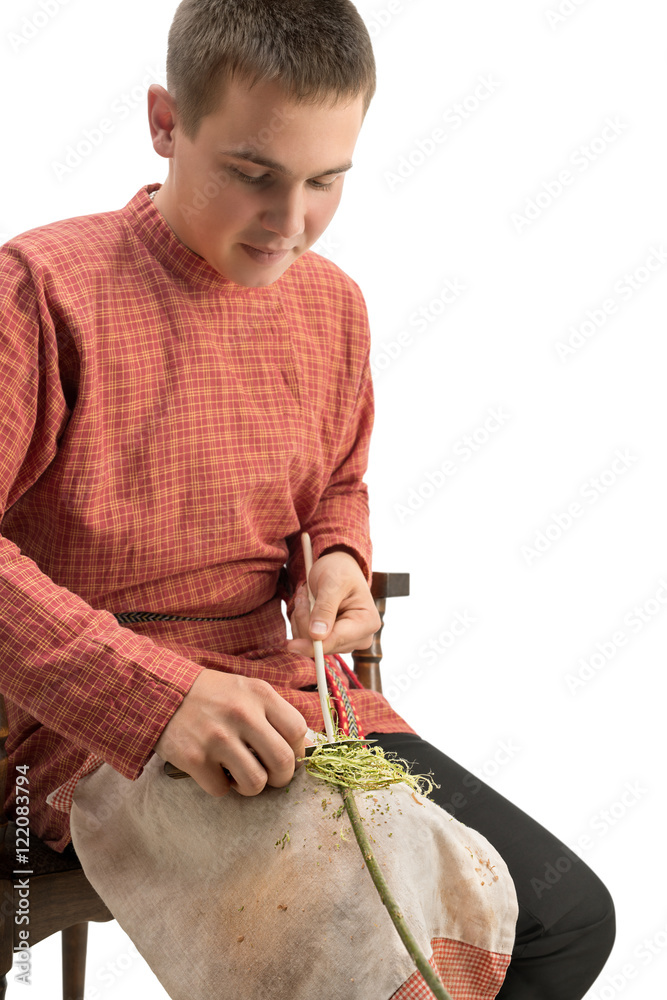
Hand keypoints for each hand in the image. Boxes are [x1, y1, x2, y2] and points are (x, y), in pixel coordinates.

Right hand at [154, 669, 310, 796]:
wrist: (161, 691)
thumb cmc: (211, 695)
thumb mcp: (247, 691)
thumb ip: (275, 714)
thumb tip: (307, 746)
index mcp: (259, 694)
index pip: (298, 731)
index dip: (298, 749)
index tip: (287, 753)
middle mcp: (241, 714)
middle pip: (283, 762)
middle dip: (280, 777)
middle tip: (269, 774)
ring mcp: (217, 738)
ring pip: (255, 783)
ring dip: (251, 786)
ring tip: (240, 774)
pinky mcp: (194, 758)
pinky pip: (221, 790)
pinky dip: (220, 786)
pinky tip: (213, 770)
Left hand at [286, 549, 380, 656]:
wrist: (338, 567)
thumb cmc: (338, 570)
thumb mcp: (331, 583)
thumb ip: (325, 608)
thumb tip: (317, 636)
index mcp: (367, 622)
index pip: (336, 641)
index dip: (312, 645)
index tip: (291, 645)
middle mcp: (361, 637)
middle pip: (323, 644)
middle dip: (305, 622)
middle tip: (302, 597)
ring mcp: (347, 641)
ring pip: (312, 644)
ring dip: (301, 621)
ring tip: (306, 598)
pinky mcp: (334, 641)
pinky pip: (309, 641)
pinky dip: (301, 624)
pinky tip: (307, 607)